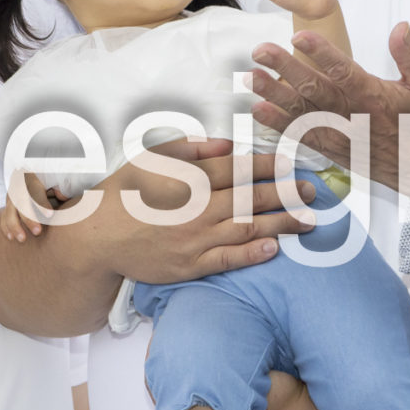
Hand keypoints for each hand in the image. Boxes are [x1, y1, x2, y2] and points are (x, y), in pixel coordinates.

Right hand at [0, 171, 67, 243]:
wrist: (31, 179)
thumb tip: (63, 196)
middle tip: (38, 232)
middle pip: (20, 202)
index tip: (49, 215)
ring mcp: (11, 196)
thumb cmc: (51, 182)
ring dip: (15, 226)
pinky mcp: (7, 205)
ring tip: (23, 239)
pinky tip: (11, 237)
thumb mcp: (56, 180)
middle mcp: (19, 186)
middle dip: (28, 218)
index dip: (41, 203)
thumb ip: (61, 187)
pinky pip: (4, 217)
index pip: (35, 190)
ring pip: (9, 211)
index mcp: (31, 177)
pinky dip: (6, 227)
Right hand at [86, 140, 314, 283]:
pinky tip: (276, 248)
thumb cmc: (125, 193)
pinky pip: (228, 259)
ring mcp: (195, 238)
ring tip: (309, 220)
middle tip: (312, 191)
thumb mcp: (151, 158)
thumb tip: (226, 143)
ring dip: (282, 223)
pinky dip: (253, 254)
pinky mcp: (190, 265)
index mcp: (187, 177)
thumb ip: (190, 148)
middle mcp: (196, 207)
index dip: (267, 164)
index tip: (290, 163)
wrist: (98, 237)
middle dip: (286, 193)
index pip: (237, 167)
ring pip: (247, 228)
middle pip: (250, 197)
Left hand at [250, 21, 409, 201]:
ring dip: (274, 94)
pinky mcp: (331, 148)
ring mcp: (339, 134)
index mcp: (374, 97)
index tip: (299, 36)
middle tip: (260, 50)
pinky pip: (301, 135)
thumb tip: (401, 26)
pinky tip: (258, 110)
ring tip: (251, 78)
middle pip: (314, 89)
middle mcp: (352, 116)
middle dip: (285, 68)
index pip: (344, 71)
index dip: (321, 53)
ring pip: (302, 112)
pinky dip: (279, 124)